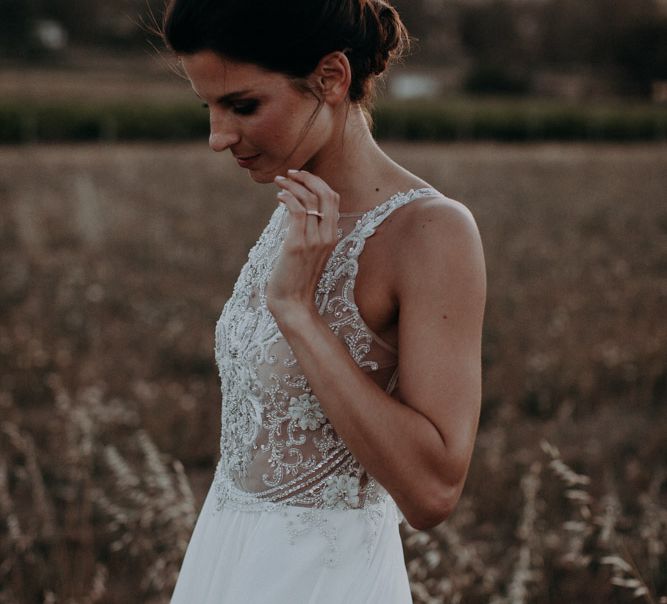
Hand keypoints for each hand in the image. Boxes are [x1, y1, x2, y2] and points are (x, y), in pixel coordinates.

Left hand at [266, 169, 339, 322]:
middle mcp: (327, 236)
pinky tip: (278, 196)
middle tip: (290, 173)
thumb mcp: (307, 252)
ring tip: (279, 182)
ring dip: (293, 185)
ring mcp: (314, 240)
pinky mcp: (297, 244)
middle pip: (326, 194)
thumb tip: (295, 209)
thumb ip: (307, 231)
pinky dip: (287, 197)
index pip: (333, 199)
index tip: (300, 177)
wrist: (293, 304)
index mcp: (332, 237)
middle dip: (307, 178)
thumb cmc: (296, 279)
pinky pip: (297, 210)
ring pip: (310, 199)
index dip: (318, 183)